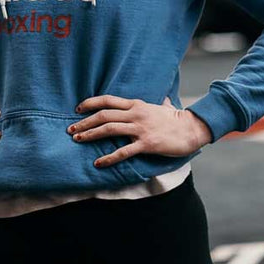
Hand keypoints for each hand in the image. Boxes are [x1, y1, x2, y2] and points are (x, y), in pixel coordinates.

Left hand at [68, 96, 212, 168]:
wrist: (192, 129)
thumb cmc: (177, 119)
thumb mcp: (163, 107)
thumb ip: (159, 103)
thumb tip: (164, 100)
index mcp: (136, 104)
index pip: (107, 100)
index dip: (90, 103)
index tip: (77, 109)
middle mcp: (135, 114)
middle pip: (103, 114)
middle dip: (84, 122)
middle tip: (71, 129)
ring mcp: (140, 128)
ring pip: (109, 129)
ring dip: (90, 134)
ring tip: (78, 140)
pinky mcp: (146, 143)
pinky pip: (123, 151)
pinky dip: (109, 157)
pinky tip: (98, 163)